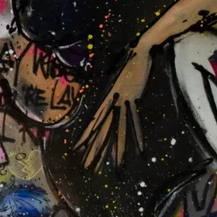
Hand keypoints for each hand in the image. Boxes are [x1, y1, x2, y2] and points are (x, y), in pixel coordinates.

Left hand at [75, 36, 153, 170]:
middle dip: (94, 149)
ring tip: (114, 166)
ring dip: (115, 149)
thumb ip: (113, 91)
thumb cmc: (128, 62)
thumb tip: (111, 99)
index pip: (93, 121)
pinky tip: (139, 151)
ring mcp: (121, 101)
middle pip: (101, 130)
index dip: (85, 136)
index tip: (77, 148)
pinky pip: (133, 121)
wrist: (139, 50)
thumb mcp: (116, 79)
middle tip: (87, 165)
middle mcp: (110, 102)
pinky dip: (137, 135)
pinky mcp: (133, 99)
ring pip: (115, 129)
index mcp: (105, 98)